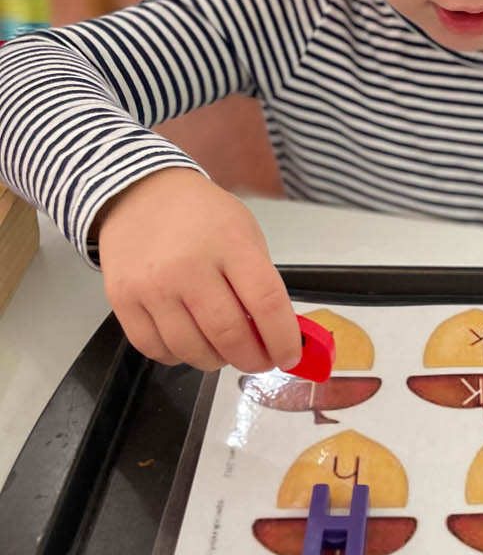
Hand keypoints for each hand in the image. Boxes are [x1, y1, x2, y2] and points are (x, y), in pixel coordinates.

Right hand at [96, 168, 301, 372]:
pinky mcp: (122, 299)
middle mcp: (189, 265)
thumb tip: (276, 333)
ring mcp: (151, 285)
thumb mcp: (244, 232)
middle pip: (229, 335)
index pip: (267, 303)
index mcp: (230, 243)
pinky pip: (155, 349)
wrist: (139, 193)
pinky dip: (178, 356)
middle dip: (252, 359)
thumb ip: (260, 281)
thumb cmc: (199, 215)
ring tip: (224, 350)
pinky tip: (189, 341)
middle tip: (259, 361)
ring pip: (192, 350)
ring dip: (216, 361)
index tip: (289, 356)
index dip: (283, 339)